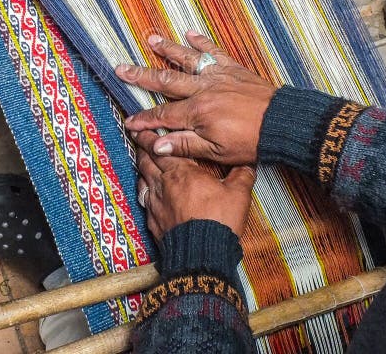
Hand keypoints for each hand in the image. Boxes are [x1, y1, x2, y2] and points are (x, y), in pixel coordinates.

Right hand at [116, 31, 275, 165]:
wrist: (282, 123)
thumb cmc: (251, 141)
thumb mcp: (216, 151)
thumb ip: (185, 145)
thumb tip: (156, 144)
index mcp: (197, 113)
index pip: (162, 116)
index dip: (144, 119)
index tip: (129, 122)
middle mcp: (203, 90)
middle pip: (165, 81)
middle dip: (141, 76)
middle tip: (121, 69)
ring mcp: (217, 76)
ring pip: (187, 61)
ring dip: (168, 50)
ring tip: (151, 39)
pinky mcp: (233, 69)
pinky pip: (214, 52)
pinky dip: (202, 42)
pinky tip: (190, 34)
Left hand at [136, 130, 254, 240]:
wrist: (201, 255)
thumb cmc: (218, 221)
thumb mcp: (238, 194)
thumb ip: (241, 174)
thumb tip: (246, 164)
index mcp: (182, 172)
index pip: (160, 148)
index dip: (150, 138)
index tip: (145, 130)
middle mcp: (163, 184)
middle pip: (146, 161)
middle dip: (142, 148)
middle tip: (139, 139)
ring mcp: (155, 202)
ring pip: (142, 179)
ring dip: (142, 168)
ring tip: (142, 161)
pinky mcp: (152, 220)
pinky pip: (144, 199)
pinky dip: (144, 190)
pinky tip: (148, 190)